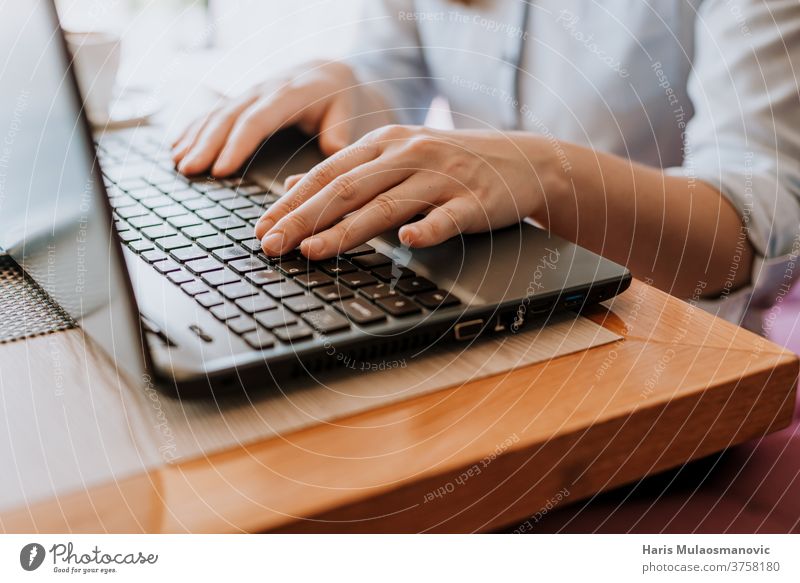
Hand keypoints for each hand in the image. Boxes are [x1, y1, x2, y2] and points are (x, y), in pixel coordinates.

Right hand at [171, 60, 392, 175]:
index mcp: (292, 94)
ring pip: (218, 113)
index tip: (220, 169)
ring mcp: (251, 92)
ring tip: (179, 162)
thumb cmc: (342, 100)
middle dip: (206, 144)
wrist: (331, 74)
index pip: (258, 120)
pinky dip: (195, 130)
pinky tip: (178, 146)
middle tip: (189, 170)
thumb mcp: (348, 113)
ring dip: (195, 138)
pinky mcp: (243, 99)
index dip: (237, 145)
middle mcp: (266, 89)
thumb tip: (332, 149)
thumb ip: (340, 132)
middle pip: (230, 116)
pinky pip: (215, 113)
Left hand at [255, 125, 546, 258]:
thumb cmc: (451, 163)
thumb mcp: (396, 157)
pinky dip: (427, 229)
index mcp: (385, 143)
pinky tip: (407, 242)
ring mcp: (441, 177)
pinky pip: (447, 217)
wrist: (522, 161)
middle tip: (271, 246)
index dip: (291, 202)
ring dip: (346, 230)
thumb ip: (347, 172)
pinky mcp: (473, 200)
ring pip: (386, 205)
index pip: (327, 173)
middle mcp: (408, 155)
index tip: (262, 228)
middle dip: (304, 218)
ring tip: (312, 252)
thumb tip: (293, 186)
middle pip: (347, 188)